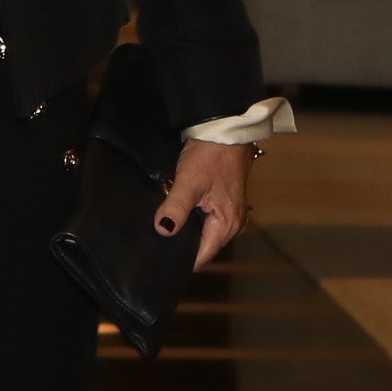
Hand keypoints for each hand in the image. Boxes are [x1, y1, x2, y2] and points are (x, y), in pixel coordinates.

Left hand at [154, 140, 253, 269]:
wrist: (226, 131)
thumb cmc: (211, 155)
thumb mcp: (189, 182)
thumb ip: (176, 208)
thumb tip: (163, 230)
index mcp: (227, 224)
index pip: (203, 255)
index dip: (182, 259)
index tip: (161, 259)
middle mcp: (233, 223)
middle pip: (204, 246)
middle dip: (183, 246)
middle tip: (158, 244)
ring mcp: (231, 213)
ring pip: (205, 233)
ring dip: (187, 232)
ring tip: (165, 229)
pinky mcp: (225, 202)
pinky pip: (207, 220)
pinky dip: (193, 220)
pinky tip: (177, 214)